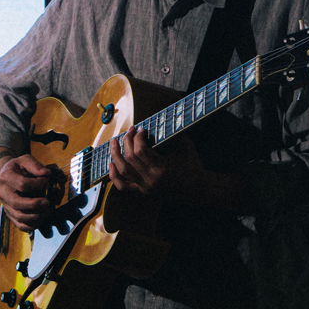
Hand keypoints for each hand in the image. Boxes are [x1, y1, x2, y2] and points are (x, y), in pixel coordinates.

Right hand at [0, 152, 55, 231]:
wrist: (4, 176)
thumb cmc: (17, 168)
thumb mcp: (24, 160)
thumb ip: (35, 165)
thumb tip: (46, 174)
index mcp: (6, 177)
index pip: (23, 184)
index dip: (38, 184)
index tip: (45, 181)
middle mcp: (2, 192)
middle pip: (17, 203)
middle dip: (35, 204)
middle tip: (47, 202)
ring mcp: (5, 204)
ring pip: (19, 216)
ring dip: (35, 216)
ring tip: (46, 210)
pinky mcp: (9, 214)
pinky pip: (19, 225)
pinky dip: (31, 226)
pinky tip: (40, 219)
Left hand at [108, 128, 222, 205]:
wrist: (197, 189)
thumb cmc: (192, 165)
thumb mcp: (187, 146)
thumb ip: (174, 133)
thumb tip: (163, 117)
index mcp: (162, 168)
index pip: (141, 150)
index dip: (137, 137)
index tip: (141, 129)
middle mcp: (152, 179)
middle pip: (130, 157)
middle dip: (127, 140)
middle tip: (130, 130)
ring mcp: (145, 187)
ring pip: (123, 170)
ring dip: (116, 154)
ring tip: (114, 142)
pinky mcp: (142, 191)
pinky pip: (123, 186)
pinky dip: (114, 175)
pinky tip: (110, 164)